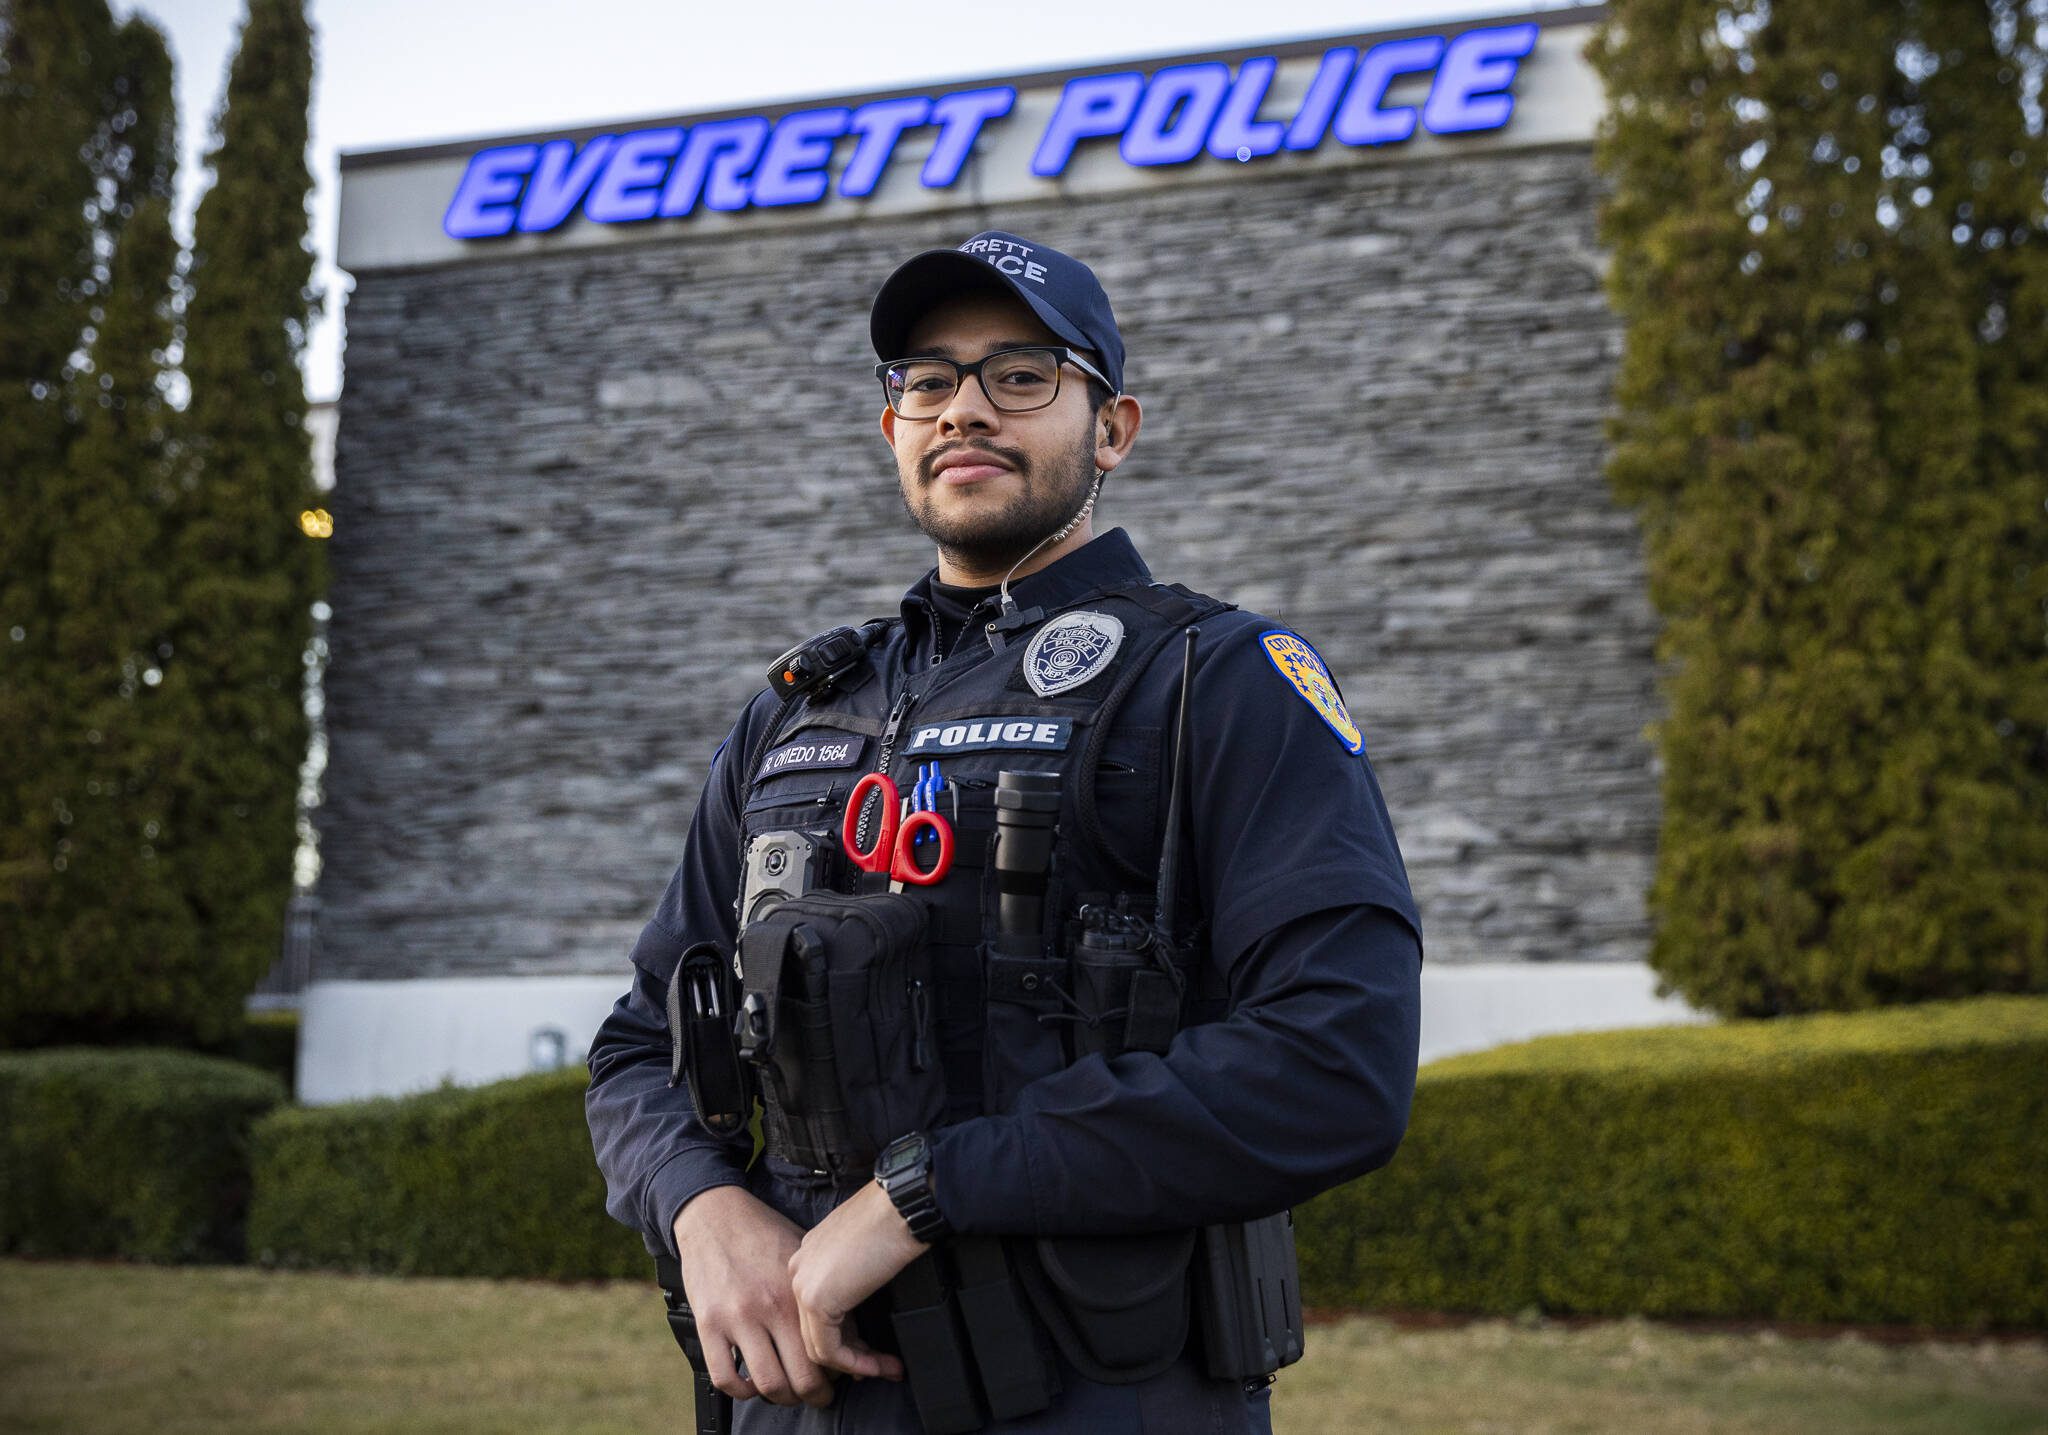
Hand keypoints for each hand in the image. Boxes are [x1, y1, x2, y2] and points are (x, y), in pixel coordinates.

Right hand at [671, 1184, 835, 1407]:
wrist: (716, 1214)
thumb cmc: (763, 1232)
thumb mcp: (804, 1256)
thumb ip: (826, 1295)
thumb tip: (853, 1337)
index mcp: (796, 1292)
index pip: (827, 1352)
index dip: (841, 1372)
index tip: (842, 1374)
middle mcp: (767, 1308)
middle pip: (801, 1377)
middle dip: (817, 1394)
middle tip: (821, 1394)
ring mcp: (735, 1319)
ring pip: (767, 1384)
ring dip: (784, 1397)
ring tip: (790, 1392)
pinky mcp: (708, 1324)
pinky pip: (725, 1377)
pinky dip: (742, 1390)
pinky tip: (751, 1383)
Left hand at [787, 1180, 923, 1380]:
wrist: (901, 1207)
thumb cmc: (893, 1218)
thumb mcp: (863, 1251)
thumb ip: (852, 1278)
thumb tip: (861, 1309)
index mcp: (809, 1255)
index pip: (817, 1310)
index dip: (846, 1336)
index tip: (871, 1350)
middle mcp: (799, 1269)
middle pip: (814, 1330)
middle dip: (850, 1354)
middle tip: (880, 1366)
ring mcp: (804, 1284)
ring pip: (818, 1345)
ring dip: (855, 1364)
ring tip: (886, 1369)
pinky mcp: (817, 1300)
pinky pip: (828, 1349)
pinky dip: (854, 1363)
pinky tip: (878, 1365)